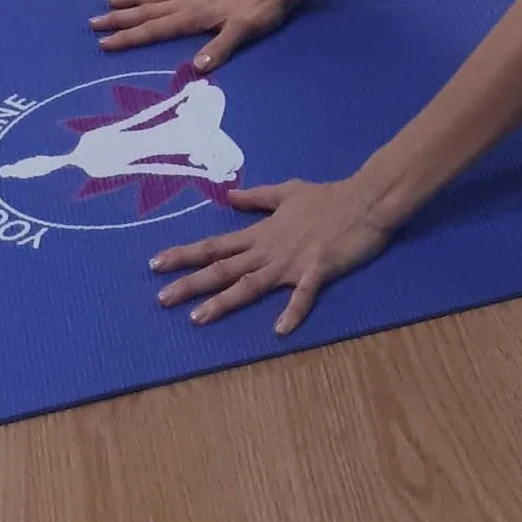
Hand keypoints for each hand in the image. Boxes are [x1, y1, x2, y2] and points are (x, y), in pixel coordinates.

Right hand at [90, 0, 299, 71]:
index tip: (103, 43)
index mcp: (192, 15)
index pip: (153, 29)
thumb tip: (195, 69)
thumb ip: (219, 49)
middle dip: (121, 18)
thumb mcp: (243, 32)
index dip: (128, 38)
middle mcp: (190, 0)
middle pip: (148, 10)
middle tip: (94, 22)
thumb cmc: (262, 10)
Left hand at [150, 173, 387, 334]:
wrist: (366, 199)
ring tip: (197, 318)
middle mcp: (269, 249)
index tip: (155, 264)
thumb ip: (257, 198)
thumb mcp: (288, 192)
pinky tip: (280, 330)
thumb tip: (228, 195)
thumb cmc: (328, 197)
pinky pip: (304, 294)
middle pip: (224, 268)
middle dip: (191, 283)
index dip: (186, 255)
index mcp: (262, 233)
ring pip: (251, 284)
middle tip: (161, 299)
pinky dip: (292, 310)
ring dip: (224, 301)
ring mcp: (292, 261)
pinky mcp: (318, 269)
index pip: (216, 245)